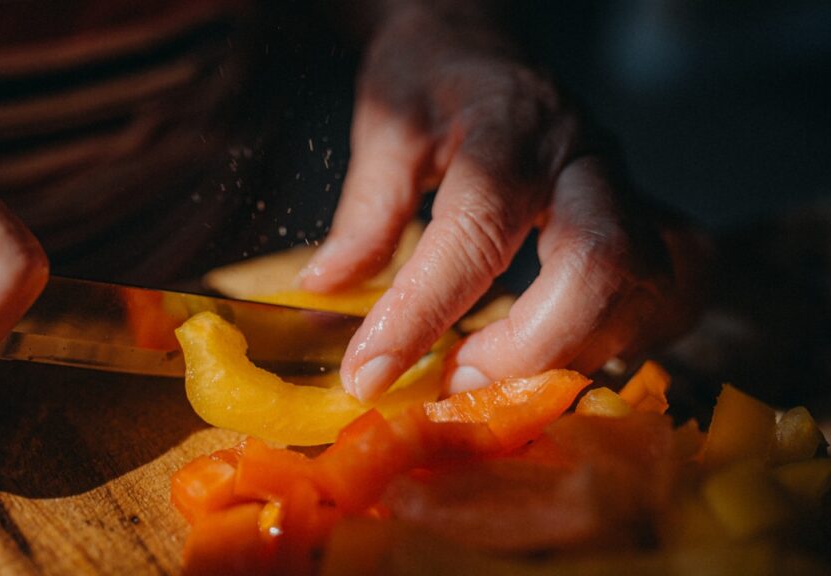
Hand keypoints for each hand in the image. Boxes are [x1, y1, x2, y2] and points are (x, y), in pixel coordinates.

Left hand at [300, 6, 701, 400]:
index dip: (422, 312)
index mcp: (509, 132)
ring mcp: (627, 190)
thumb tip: (325, 288)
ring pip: (647, 287)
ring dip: (575, 352)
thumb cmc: (432, 81)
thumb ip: (367, 210)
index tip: (370, 373)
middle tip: (459, 381)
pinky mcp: (646, 216)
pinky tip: (561, 349)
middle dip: (531, 347)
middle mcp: (585, 162)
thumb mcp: (388, 129)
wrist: (484, 41)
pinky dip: (621, 336)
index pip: (476, 232)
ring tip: (499, 372)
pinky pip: (671, 288)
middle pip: (600, 266)